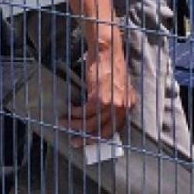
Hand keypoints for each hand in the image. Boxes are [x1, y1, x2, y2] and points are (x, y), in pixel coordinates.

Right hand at [72, 24, 136, 140]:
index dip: (99, 137)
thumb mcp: (117, 90)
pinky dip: (74, 113)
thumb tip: (98, 121)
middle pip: (103, 132)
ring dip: (75, 126)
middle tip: (75, 141)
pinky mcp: (99, 98)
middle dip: (86, 138)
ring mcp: (112, 104)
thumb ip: (113, 104)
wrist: (107, 52)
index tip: (88, 139)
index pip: (114, 130)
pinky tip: (69, 110)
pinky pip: (84, 112)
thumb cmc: (110, 68)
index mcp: (129, 106)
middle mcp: (123, 108)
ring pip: (90, 124)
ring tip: (64, 123)